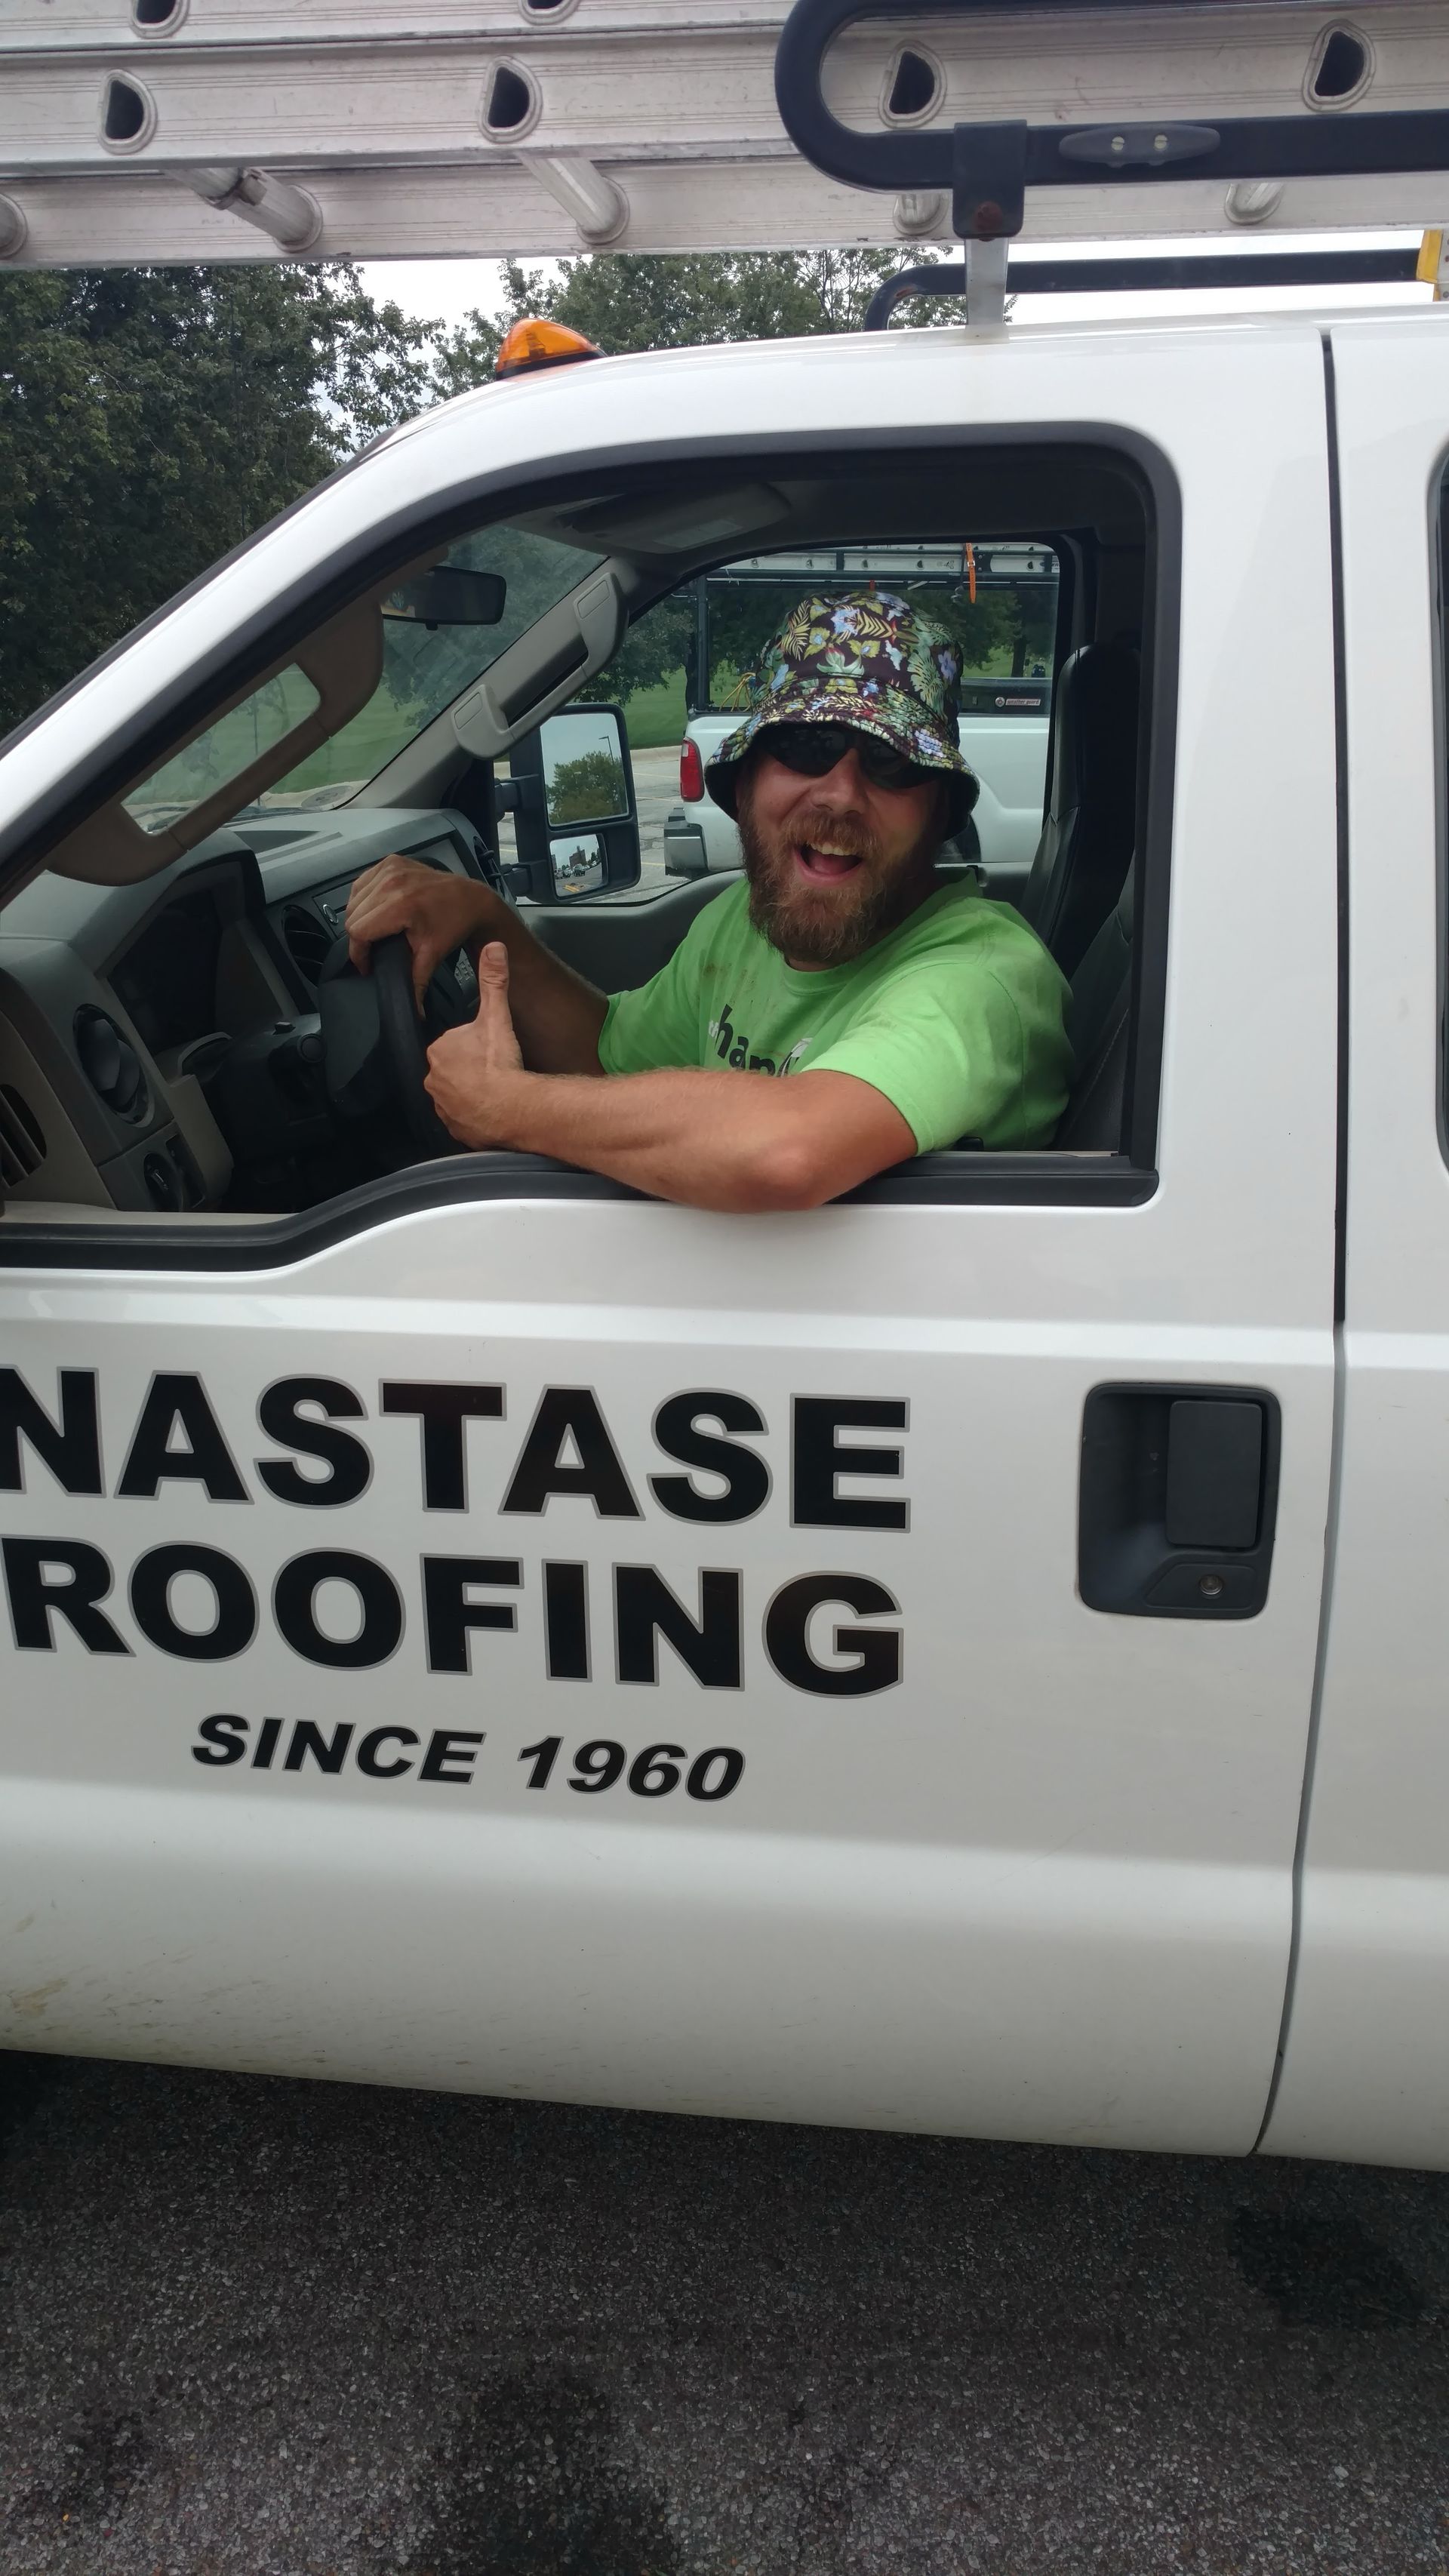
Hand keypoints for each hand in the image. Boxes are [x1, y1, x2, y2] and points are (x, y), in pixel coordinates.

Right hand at [345, 854, 499, 1009]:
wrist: (470, 898)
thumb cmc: (453, 924)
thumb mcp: (433, 955)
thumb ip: (416, 982)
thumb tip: (413, 1014)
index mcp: (399, 904)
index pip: (358, 930)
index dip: (359, 953)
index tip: (368, 965)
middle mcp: (391, 881)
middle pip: (352, 916)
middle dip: (360, 938)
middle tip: (374, 950)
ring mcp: (390, 868)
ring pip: (353, 900)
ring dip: (360, 917)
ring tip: (377, 931)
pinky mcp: (390, 861)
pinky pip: (362, 884)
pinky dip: (364, 898)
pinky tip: (378, 910)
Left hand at [424, 942, 528, 1148]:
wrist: (512, 1108)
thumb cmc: (501, 1064)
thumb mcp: (498, 1016)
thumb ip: (494, 981)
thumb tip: (494, 947)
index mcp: (438, 1050)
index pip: (452, 1044)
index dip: (473, 1046)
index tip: (489, 1051)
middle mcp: (433, 1079)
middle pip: (453, 1069)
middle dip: (471, 1070)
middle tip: (494, 1070)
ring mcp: (442, 1106)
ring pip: (456, 1094)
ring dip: (472, 1092)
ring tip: (495, 1090)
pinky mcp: (454, 1128)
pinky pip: (462, 1118)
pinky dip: (475, 1115)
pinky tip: (492, 1109)